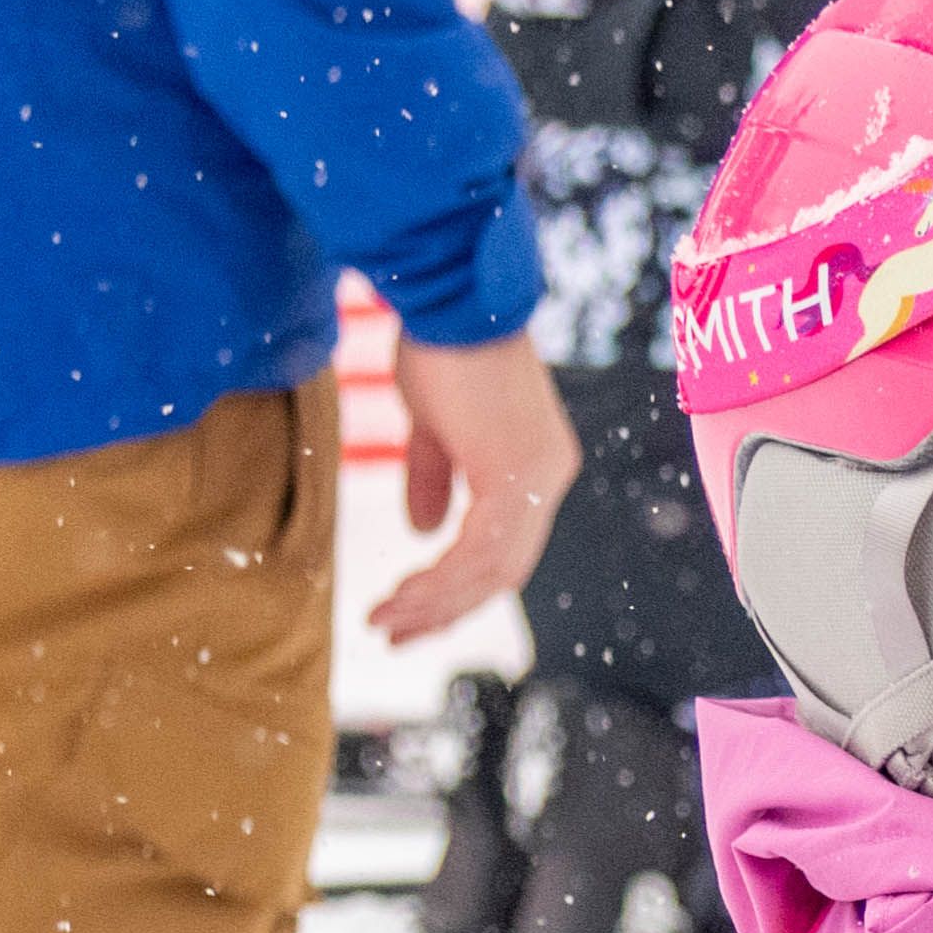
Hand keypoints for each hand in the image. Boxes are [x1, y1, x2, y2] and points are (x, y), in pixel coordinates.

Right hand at [369, 326, 577, 650]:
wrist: (450, 298)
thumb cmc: (439, 346)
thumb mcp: (432, 425)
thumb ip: (434, 478)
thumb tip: (424, 533)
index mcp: (534, 467)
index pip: (504, 549)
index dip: (457, 587)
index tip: (407, 609)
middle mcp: (549, 477)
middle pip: (502, 572)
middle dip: (445, 609)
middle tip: (394, 634)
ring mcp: (539, 478)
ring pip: (492, 570)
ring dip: (434, 602)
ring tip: (384, 620)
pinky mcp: (517, 475)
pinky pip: (481, 550)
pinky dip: (441, 578)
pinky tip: (402, 593)